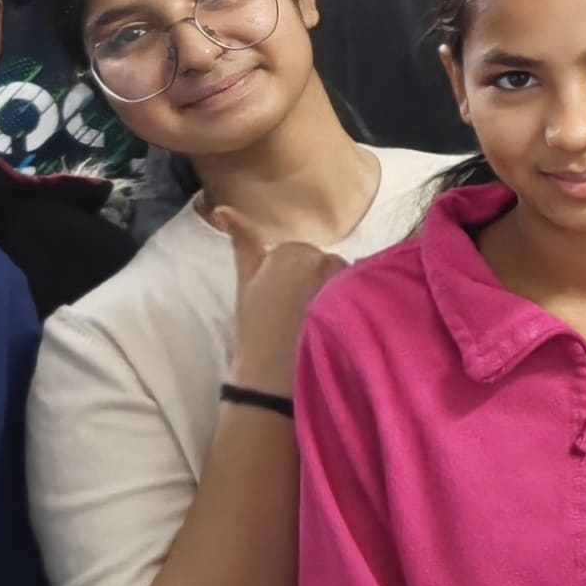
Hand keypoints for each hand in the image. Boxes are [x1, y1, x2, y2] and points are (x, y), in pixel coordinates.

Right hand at [213, 209, 346, 391]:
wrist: (271, 378)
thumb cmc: (255, 331)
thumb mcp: (245, 283)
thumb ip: (243, 241)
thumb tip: (222, 207)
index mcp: (291, 251)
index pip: (303, 256)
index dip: (294, 282)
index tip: (285, 307)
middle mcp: (321, 258)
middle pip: (327, 264)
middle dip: (318, 285)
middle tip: (300, 317)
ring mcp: (342, 280)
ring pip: (346, 278)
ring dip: (337, 294)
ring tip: (318, 324)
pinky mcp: (358, 302)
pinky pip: (363, 291)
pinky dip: (355, 304)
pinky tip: (339, 325)